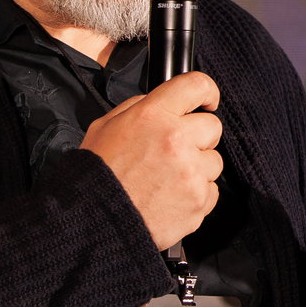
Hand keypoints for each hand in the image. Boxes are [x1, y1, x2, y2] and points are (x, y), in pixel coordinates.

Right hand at [85, 71, 223, 248]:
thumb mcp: (106, 126)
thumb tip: (166, 103)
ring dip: (197, 168)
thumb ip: (139, 108)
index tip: (207, 102)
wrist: (91, 221)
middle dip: (197, 137)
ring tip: (166, 179)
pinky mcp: (198, 200)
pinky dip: (196, 194)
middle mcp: (176, 139)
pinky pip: (212, 190)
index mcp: (153, 115)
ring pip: (214, 160)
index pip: (197, 85)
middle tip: (173, 152)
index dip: (206, 92)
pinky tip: (170, 197)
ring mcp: (190, 171)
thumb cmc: (97, 174)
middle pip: (213, 126)